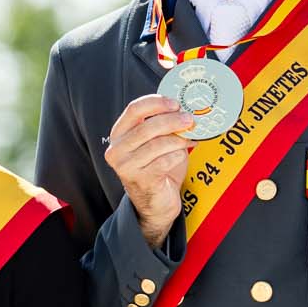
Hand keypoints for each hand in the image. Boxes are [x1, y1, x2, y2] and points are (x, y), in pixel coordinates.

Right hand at [104, 95, 196, 249]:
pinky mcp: (141, 180)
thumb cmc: (156, 168)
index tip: (175, 103)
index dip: (156, 103)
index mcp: (119, 134)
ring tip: (189, 139)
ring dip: (179, 139)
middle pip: (147, 126)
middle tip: (190, 120)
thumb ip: (162, 125)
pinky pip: (165, 161)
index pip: (134, 109)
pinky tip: (182, 155)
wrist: (155, 203)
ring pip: (158, 144)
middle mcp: (117, 150)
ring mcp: (127, 166)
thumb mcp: (154, 142)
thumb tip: (183, 108)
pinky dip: (178, 155)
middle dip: (173, 120)